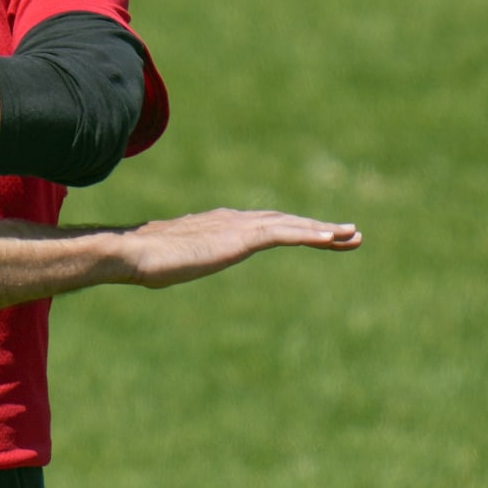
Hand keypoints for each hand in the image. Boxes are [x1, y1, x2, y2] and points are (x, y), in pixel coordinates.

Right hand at [124, 208, 360, 287]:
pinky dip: (310, 235)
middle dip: (319, 228)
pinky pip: (284, 234)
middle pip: (285, 222)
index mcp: (219, 226)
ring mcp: (238, 227)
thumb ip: (174, 260)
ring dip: (324, 231)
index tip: (316, 236)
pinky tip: (332, 239)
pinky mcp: (241, 238)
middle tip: (350, 234)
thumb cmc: (142, 262)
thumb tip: (155, 267)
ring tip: (352, 236)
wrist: (134, 253)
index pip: (265, 225)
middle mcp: (234, 220)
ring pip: (292, 225)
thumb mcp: (167, 263)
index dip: (294, 228)